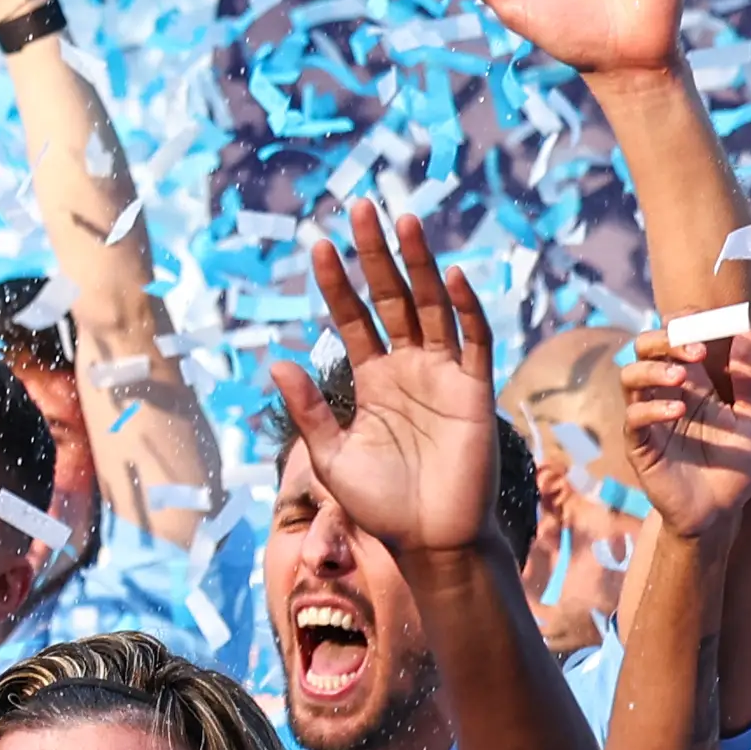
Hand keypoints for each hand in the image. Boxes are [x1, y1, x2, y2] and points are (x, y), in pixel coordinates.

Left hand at [271, 202, 499, 559]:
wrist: (430, 541)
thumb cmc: (380, 505)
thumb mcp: (330, 456)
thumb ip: (307, 410)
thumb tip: (276, 359)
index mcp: (371, 380)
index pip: (352, 318)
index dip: (337, 283)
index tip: (318, 246)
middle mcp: (407, 367)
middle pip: (391, 297)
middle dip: (376, 254)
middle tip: (361, 208)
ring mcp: (443, 374)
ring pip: (431, 305)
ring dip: (419, 264)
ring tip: (402, 222)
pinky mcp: (474, 390)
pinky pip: (472, 340)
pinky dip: (463, 309)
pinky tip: (448, 277)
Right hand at [617, 333, 750, 541]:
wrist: (722, 512)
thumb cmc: (737, 467)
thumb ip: (749, 377)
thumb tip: (748, 330)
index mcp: (695, 384)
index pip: (675, 339)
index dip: (683, 323)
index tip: (705, 319)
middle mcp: (667, 395)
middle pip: (644, 349)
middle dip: (664, 339)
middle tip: (695, 348)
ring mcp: (650, 419)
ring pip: (630, 377)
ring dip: (653, 369)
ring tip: (682, 376)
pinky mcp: (641, 446)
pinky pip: (634, 418)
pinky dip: (652, 408)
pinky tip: (679, 411)